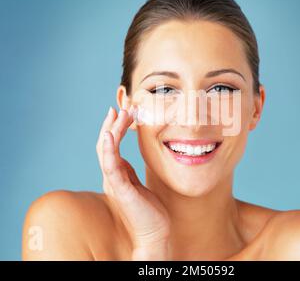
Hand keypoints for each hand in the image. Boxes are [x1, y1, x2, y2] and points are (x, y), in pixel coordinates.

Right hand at [96, 106, 170, 259]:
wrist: (155, 232)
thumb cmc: (148, 209)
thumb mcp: (137, 184)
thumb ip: (129, 172)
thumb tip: (127, 159)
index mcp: (116, 175)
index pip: (109, 147)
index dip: (112, 128)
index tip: (119, 112)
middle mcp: (111, 177)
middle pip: (104, 145)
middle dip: (111, 125)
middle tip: (119, 107)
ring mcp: (114, 183)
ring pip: (106, 152)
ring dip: (111, 131)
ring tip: (118, 113)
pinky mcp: (121, 191)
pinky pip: (111, 167)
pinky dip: (108, 150)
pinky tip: (109, 135)